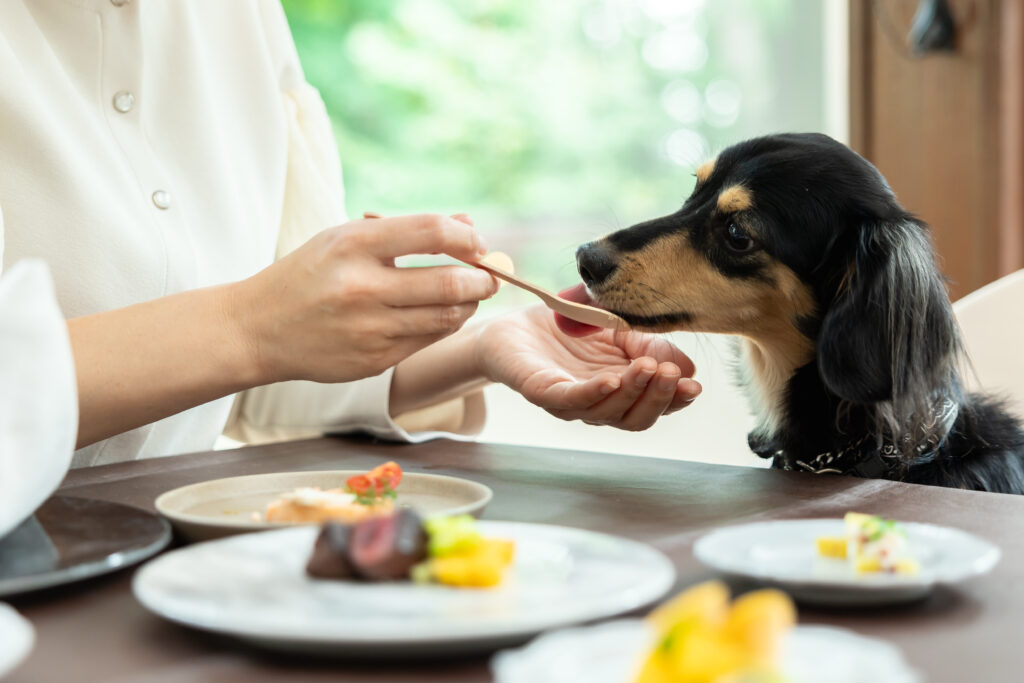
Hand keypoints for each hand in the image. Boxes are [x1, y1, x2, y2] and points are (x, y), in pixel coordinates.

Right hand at [235, 213, 498, 383]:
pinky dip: (443, 326)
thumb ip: (407, 231)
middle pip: (449, 282)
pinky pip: (427, 341)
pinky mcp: (373, 361)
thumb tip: (468, 225)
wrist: (258, 329)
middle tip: (492, 275)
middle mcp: (362, 287)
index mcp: (353, 245)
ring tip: (470, 294)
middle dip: (483, 279)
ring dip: (468, 305)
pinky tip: (440, 315)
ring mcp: (368, 329)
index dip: (467, 237)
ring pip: (446, 317)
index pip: (431, 232)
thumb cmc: (309, 275)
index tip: (478, 242)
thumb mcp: (346, 239)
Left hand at [476, 305, 700, 430]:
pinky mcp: (541, 392)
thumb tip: (687, 368)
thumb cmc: (566, 332)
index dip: (675, 399)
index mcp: (620, 392)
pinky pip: (569, 399)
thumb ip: (649, 345)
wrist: (511, 326)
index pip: (654, 405)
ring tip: (648, 369)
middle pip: (635, 418)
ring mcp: (569, 402)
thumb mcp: (619, 330)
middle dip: (658, 398)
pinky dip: (593, 392)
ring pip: (606, 412)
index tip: (694, 385)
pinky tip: (610, 379)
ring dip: (632, 392)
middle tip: (671, 374)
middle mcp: (598, 405)